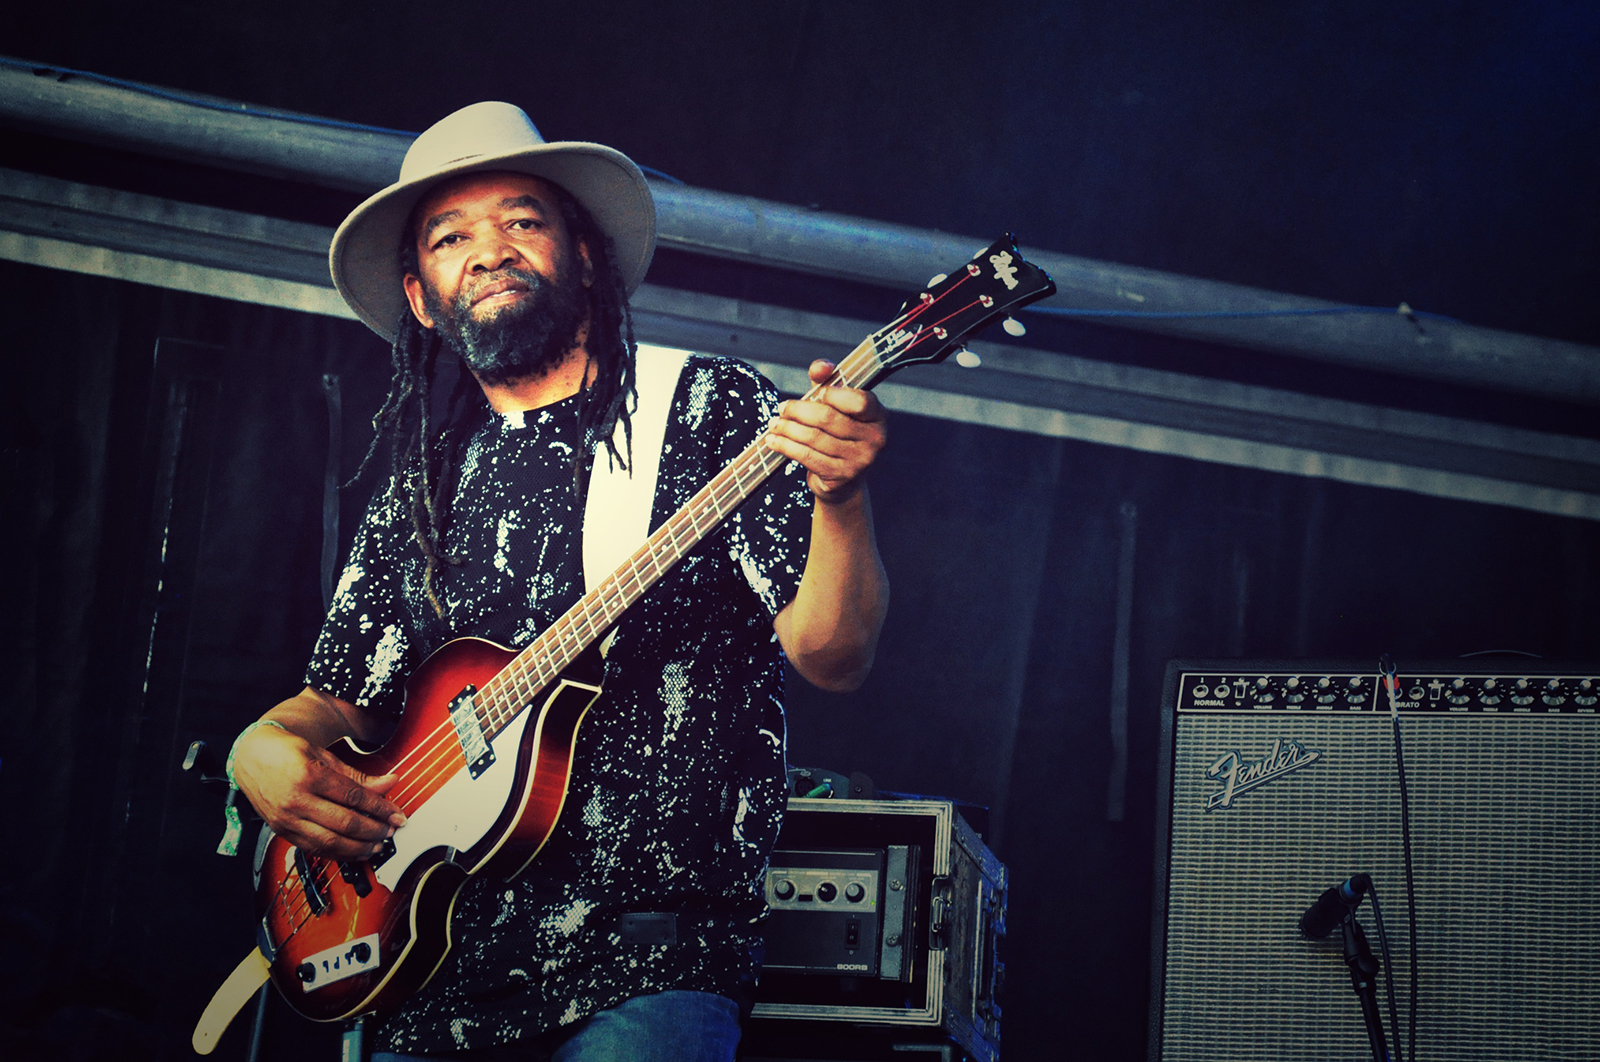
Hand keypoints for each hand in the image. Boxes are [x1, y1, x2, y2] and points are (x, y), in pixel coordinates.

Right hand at [232, 722, 406, 860]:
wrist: (250, 756)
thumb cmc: (287, 752)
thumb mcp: (324, 756)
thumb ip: (357, 775)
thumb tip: (389, 783)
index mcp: (308, 775)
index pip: (353, 797)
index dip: (380, 808)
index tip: (397, 815)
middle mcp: (295, 800)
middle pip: (344, 822)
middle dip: (373, 830)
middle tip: (391, 831)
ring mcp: (286, 818)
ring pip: (329, 841)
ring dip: (358, 847)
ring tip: (377, 845)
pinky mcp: (281, 831)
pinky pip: (314, 848)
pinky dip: (337, 853)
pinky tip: (354, 851)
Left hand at [766, 359, 886, 503]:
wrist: (845, 481)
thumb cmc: (839, 434)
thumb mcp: (836, 406)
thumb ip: (827, 382)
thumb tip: (820, 367)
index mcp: (878, 416)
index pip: (859, 401)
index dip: (834, 394)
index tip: (816, 392)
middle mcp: (875, 439)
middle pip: (828, 418)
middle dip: (798, 411)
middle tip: (781, 408)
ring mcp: (860, 461)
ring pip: (814, 438)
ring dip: (787, 429)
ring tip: (773, 424)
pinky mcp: (841, 477)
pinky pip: (807, 457)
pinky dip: (786, 447)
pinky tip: (774, 441)